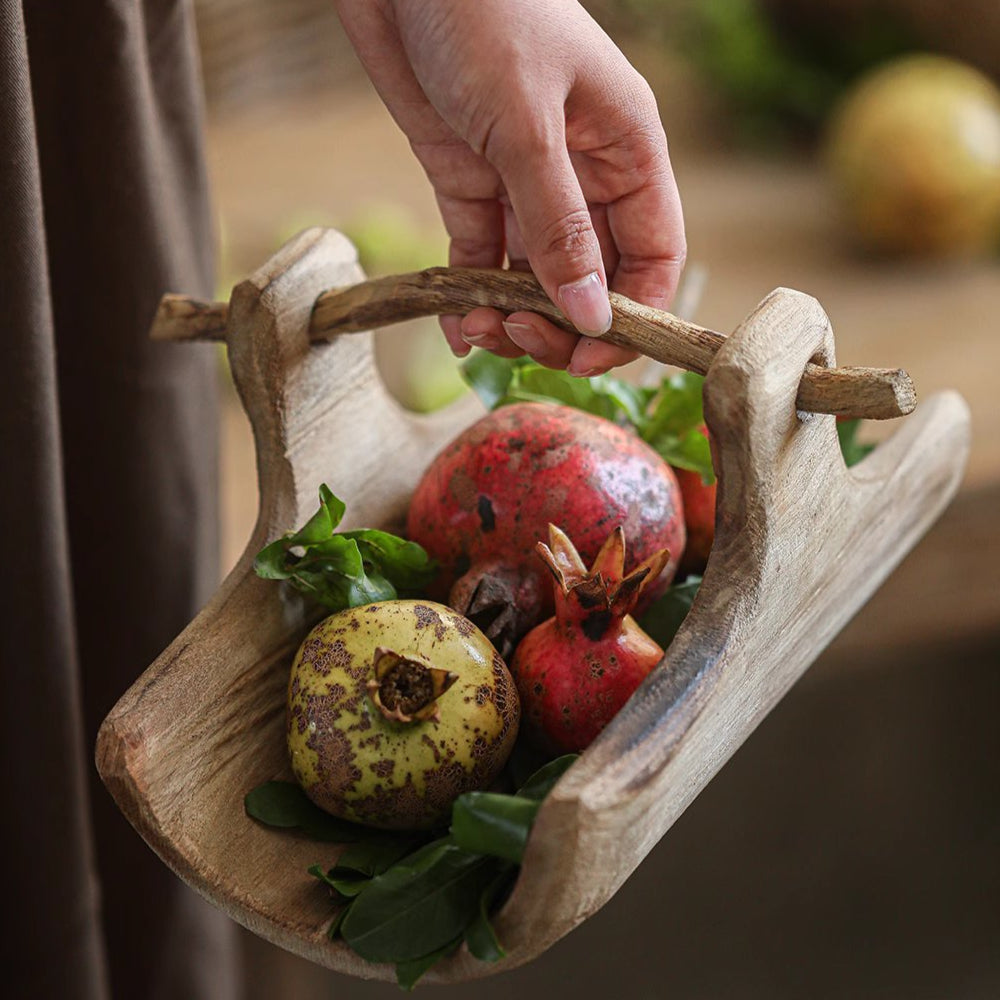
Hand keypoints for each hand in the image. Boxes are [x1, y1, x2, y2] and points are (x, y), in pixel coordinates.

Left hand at [335, 0, 685, 374]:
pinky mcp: (470, 180)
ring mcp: (525, 181)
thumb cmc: (483, 10)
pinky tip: (456, 325)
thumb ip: (560, 225)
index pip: (654, 256)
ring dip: (510, 316)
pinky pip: (479, 254)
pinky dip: (469, 293)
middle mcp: (584, 174)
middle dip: (562, 322)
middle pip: (593, 278)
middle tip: (518, 337)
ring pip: (534, 276)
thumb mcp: (527, 123)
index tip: (590, 353)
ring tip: (477, 329)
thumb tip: (593, 316)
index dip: (632, 315)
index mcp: (627, 151)